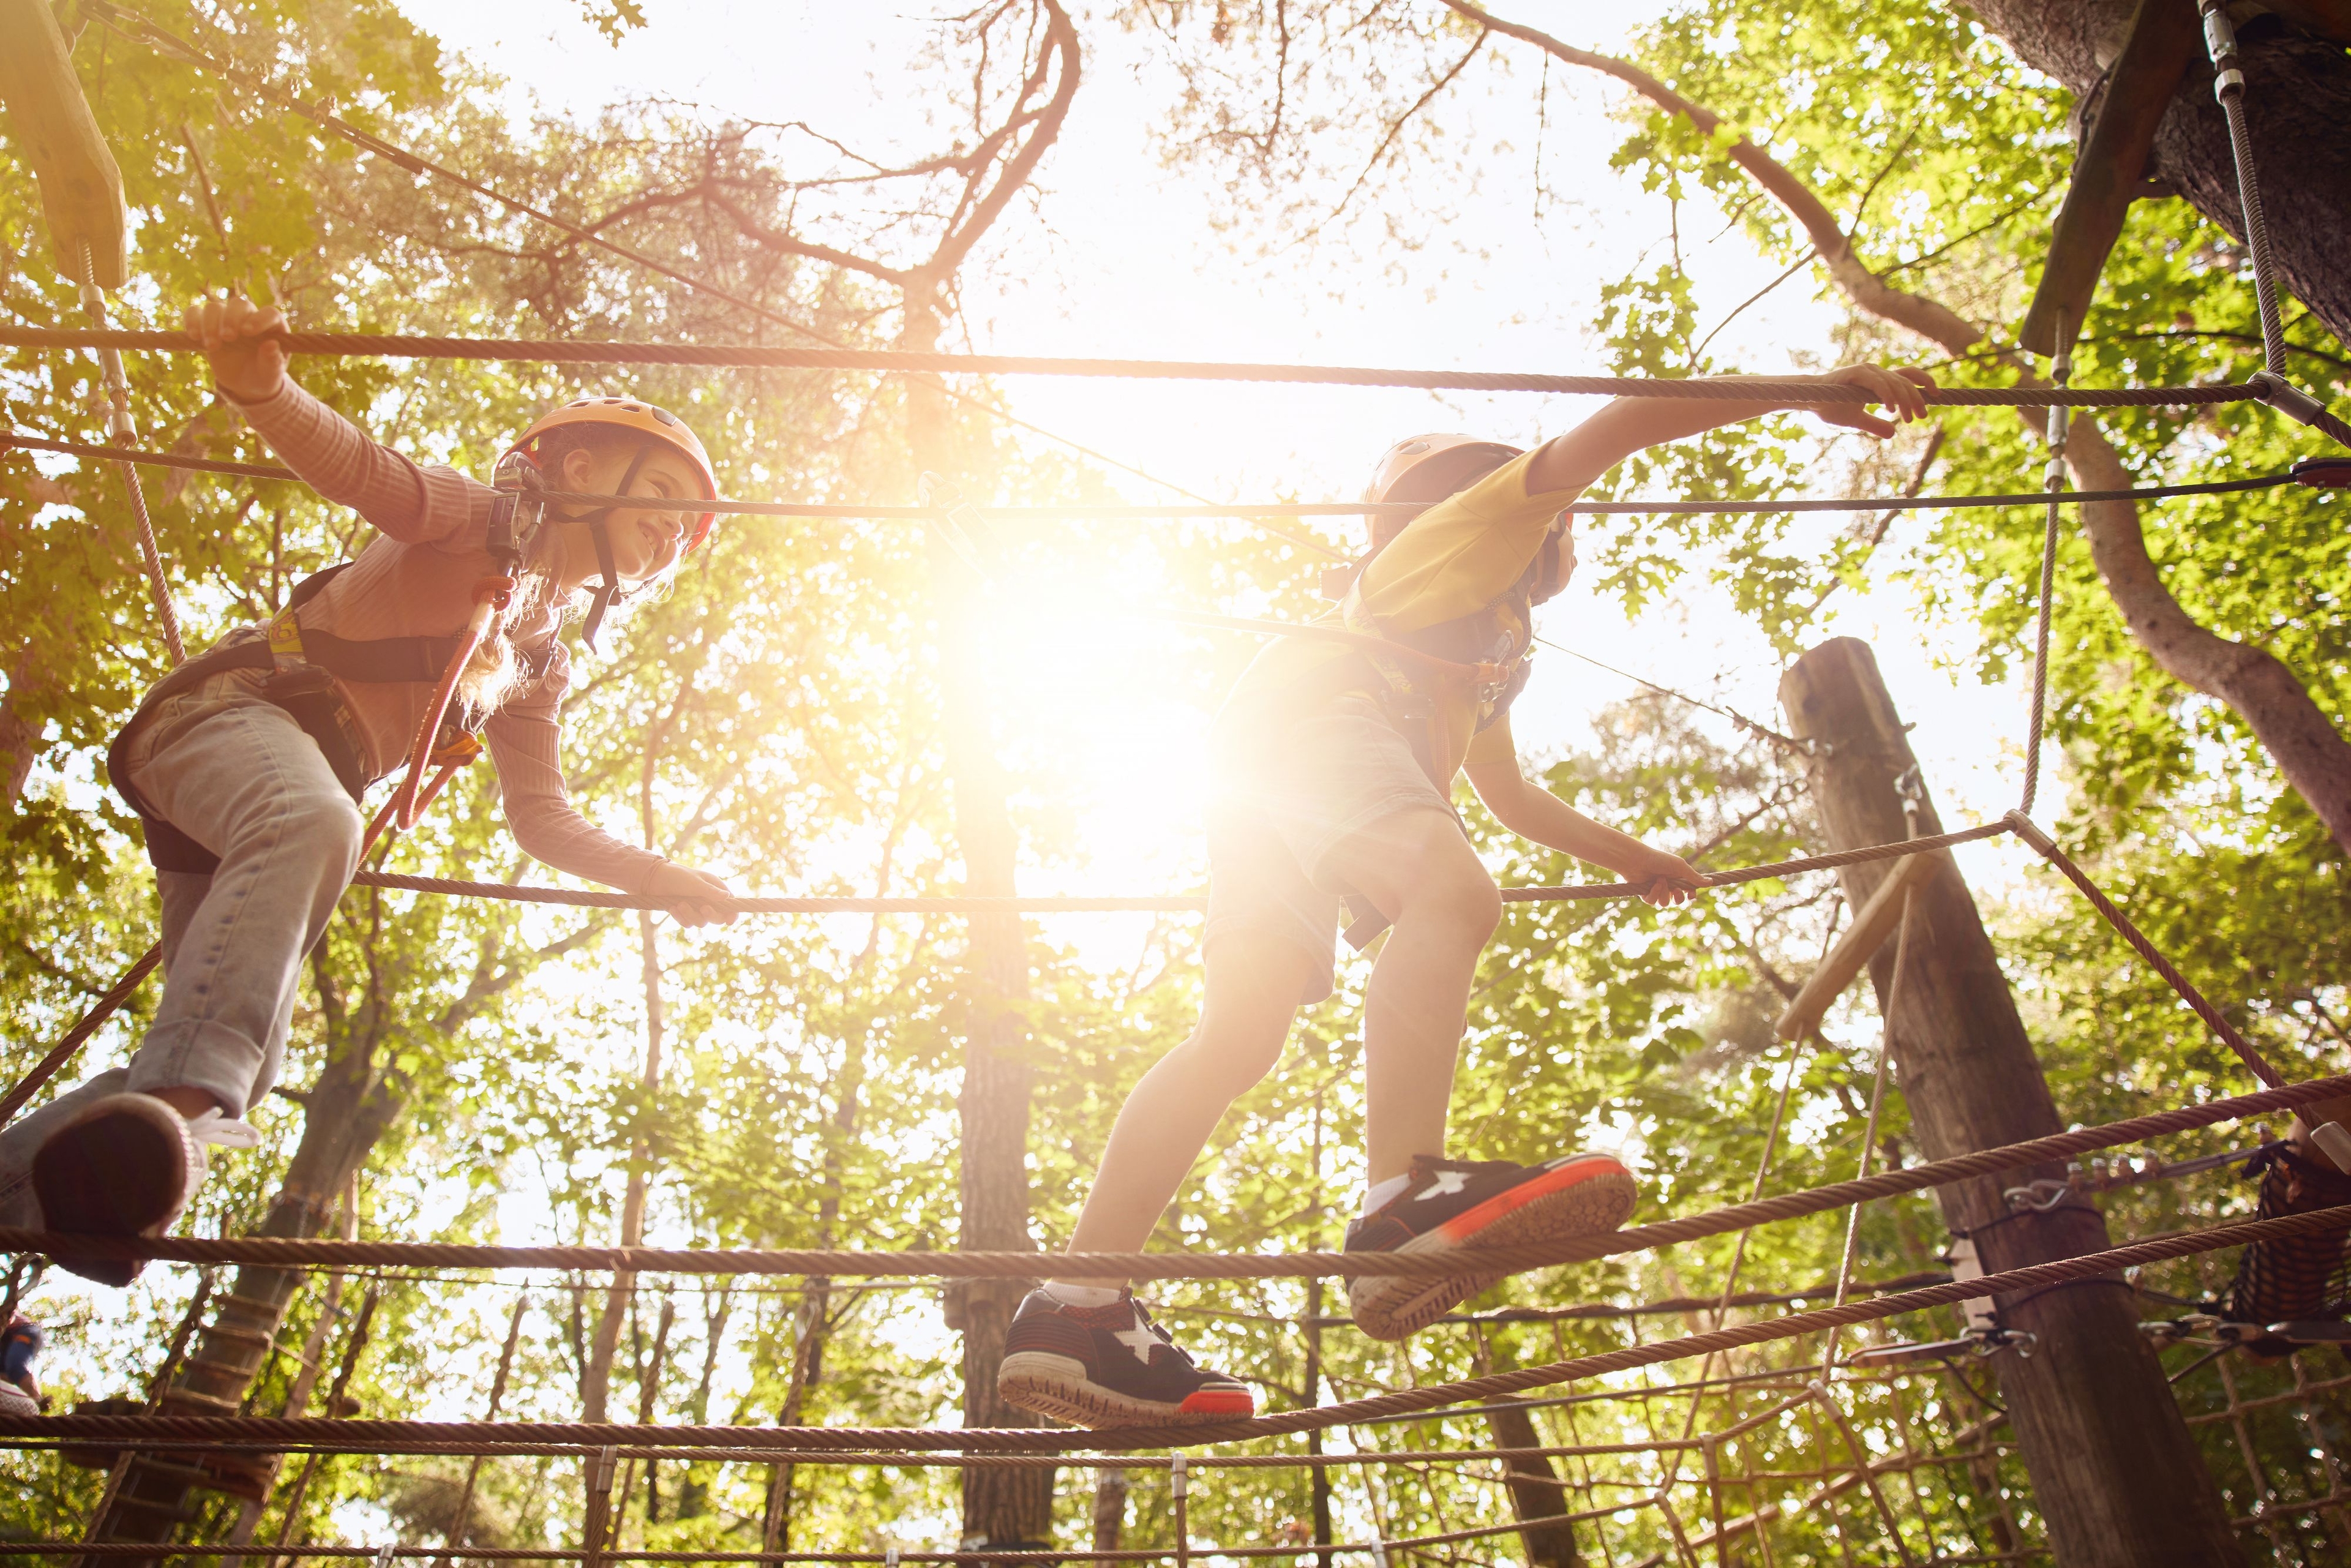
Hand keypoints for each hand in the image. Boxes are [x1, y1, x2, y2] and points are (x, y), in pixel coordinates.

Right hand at [184, 292, 287, 402]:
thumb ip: (273, 361)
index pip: (269, 314)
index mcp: (272, 326)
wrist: (245, 382)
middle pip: (239, 305)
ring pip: (214, 307)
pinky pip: (194, 312)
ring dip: (210, 324)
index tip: (248, 332)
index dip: (259, 319)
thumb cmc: (263, 375)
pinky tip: (194, 336)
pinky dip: (191, 320)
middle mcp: (250, 317)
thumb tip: (272, 345)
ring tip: (212, 346)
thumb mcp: (270, 374)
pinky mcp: (208, 324)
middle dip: (231, 319)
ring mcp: (227, 318)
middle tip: (227, 338)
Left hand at [645, 862, 736, 926]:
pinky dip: (681, 918)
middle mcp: (708, 900)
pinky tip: (672, 908)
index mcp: (715, 889)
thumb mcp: (695, 882)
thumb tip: (727, 897)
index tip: (729, 921)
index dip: (732, 913)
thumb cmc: (677, 876)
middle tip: (703, 908)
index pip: (729, 904)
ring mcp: (696, 908)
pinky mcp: (685, 914)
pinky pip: (688, 923)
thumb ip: (711, 891)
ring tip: (680, 904)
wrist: (654, 880)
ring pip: (701, 922)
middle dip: (710, 915)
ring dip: (691, 915)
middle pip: (718, 917)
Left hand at [1627, 847, 1702, 908]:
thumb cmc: (1659, 859)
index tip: (1691, 895)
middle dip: (1678, 898)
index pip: (1688, 891)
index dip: (1691, 895)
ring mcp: (1656, 890)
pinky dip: (1653, 894)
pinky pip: (1652, 902)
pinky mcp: (1645, 894)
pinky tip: (1652, 885)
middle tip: (1675, 890)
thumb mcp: (1679, 867)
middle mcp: (1668, 884)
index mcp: (1677, 877)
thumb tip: (1711, 882)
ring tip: (1659, 880)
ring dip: (1663, 893)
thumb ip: (1694, 877)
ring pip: (1665, 903)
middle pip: (1678, 900)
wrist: (1637, 860)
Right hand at [1807, 365, 1934, 438]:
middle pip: (1905, 381)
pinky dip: (1887, 395)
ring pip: (1895, 383)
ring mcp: (1867, 371)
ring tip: (1908, 418)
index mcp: (1879, 379)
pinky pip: (1878, 383)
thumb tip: (1893, 433)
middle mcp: (1876, 372)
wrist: (1810, 400)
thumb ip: (1875, 425)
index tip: (1937, 395)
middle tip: (1922, 417)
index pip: (1908, 375)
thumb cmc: (1831, 407)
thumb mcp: (1857, 420)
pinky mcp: (1856, 374)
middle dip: (1917, 399)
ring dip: (1905, 401)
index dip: (1925, 382)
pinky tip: (1891, 410)